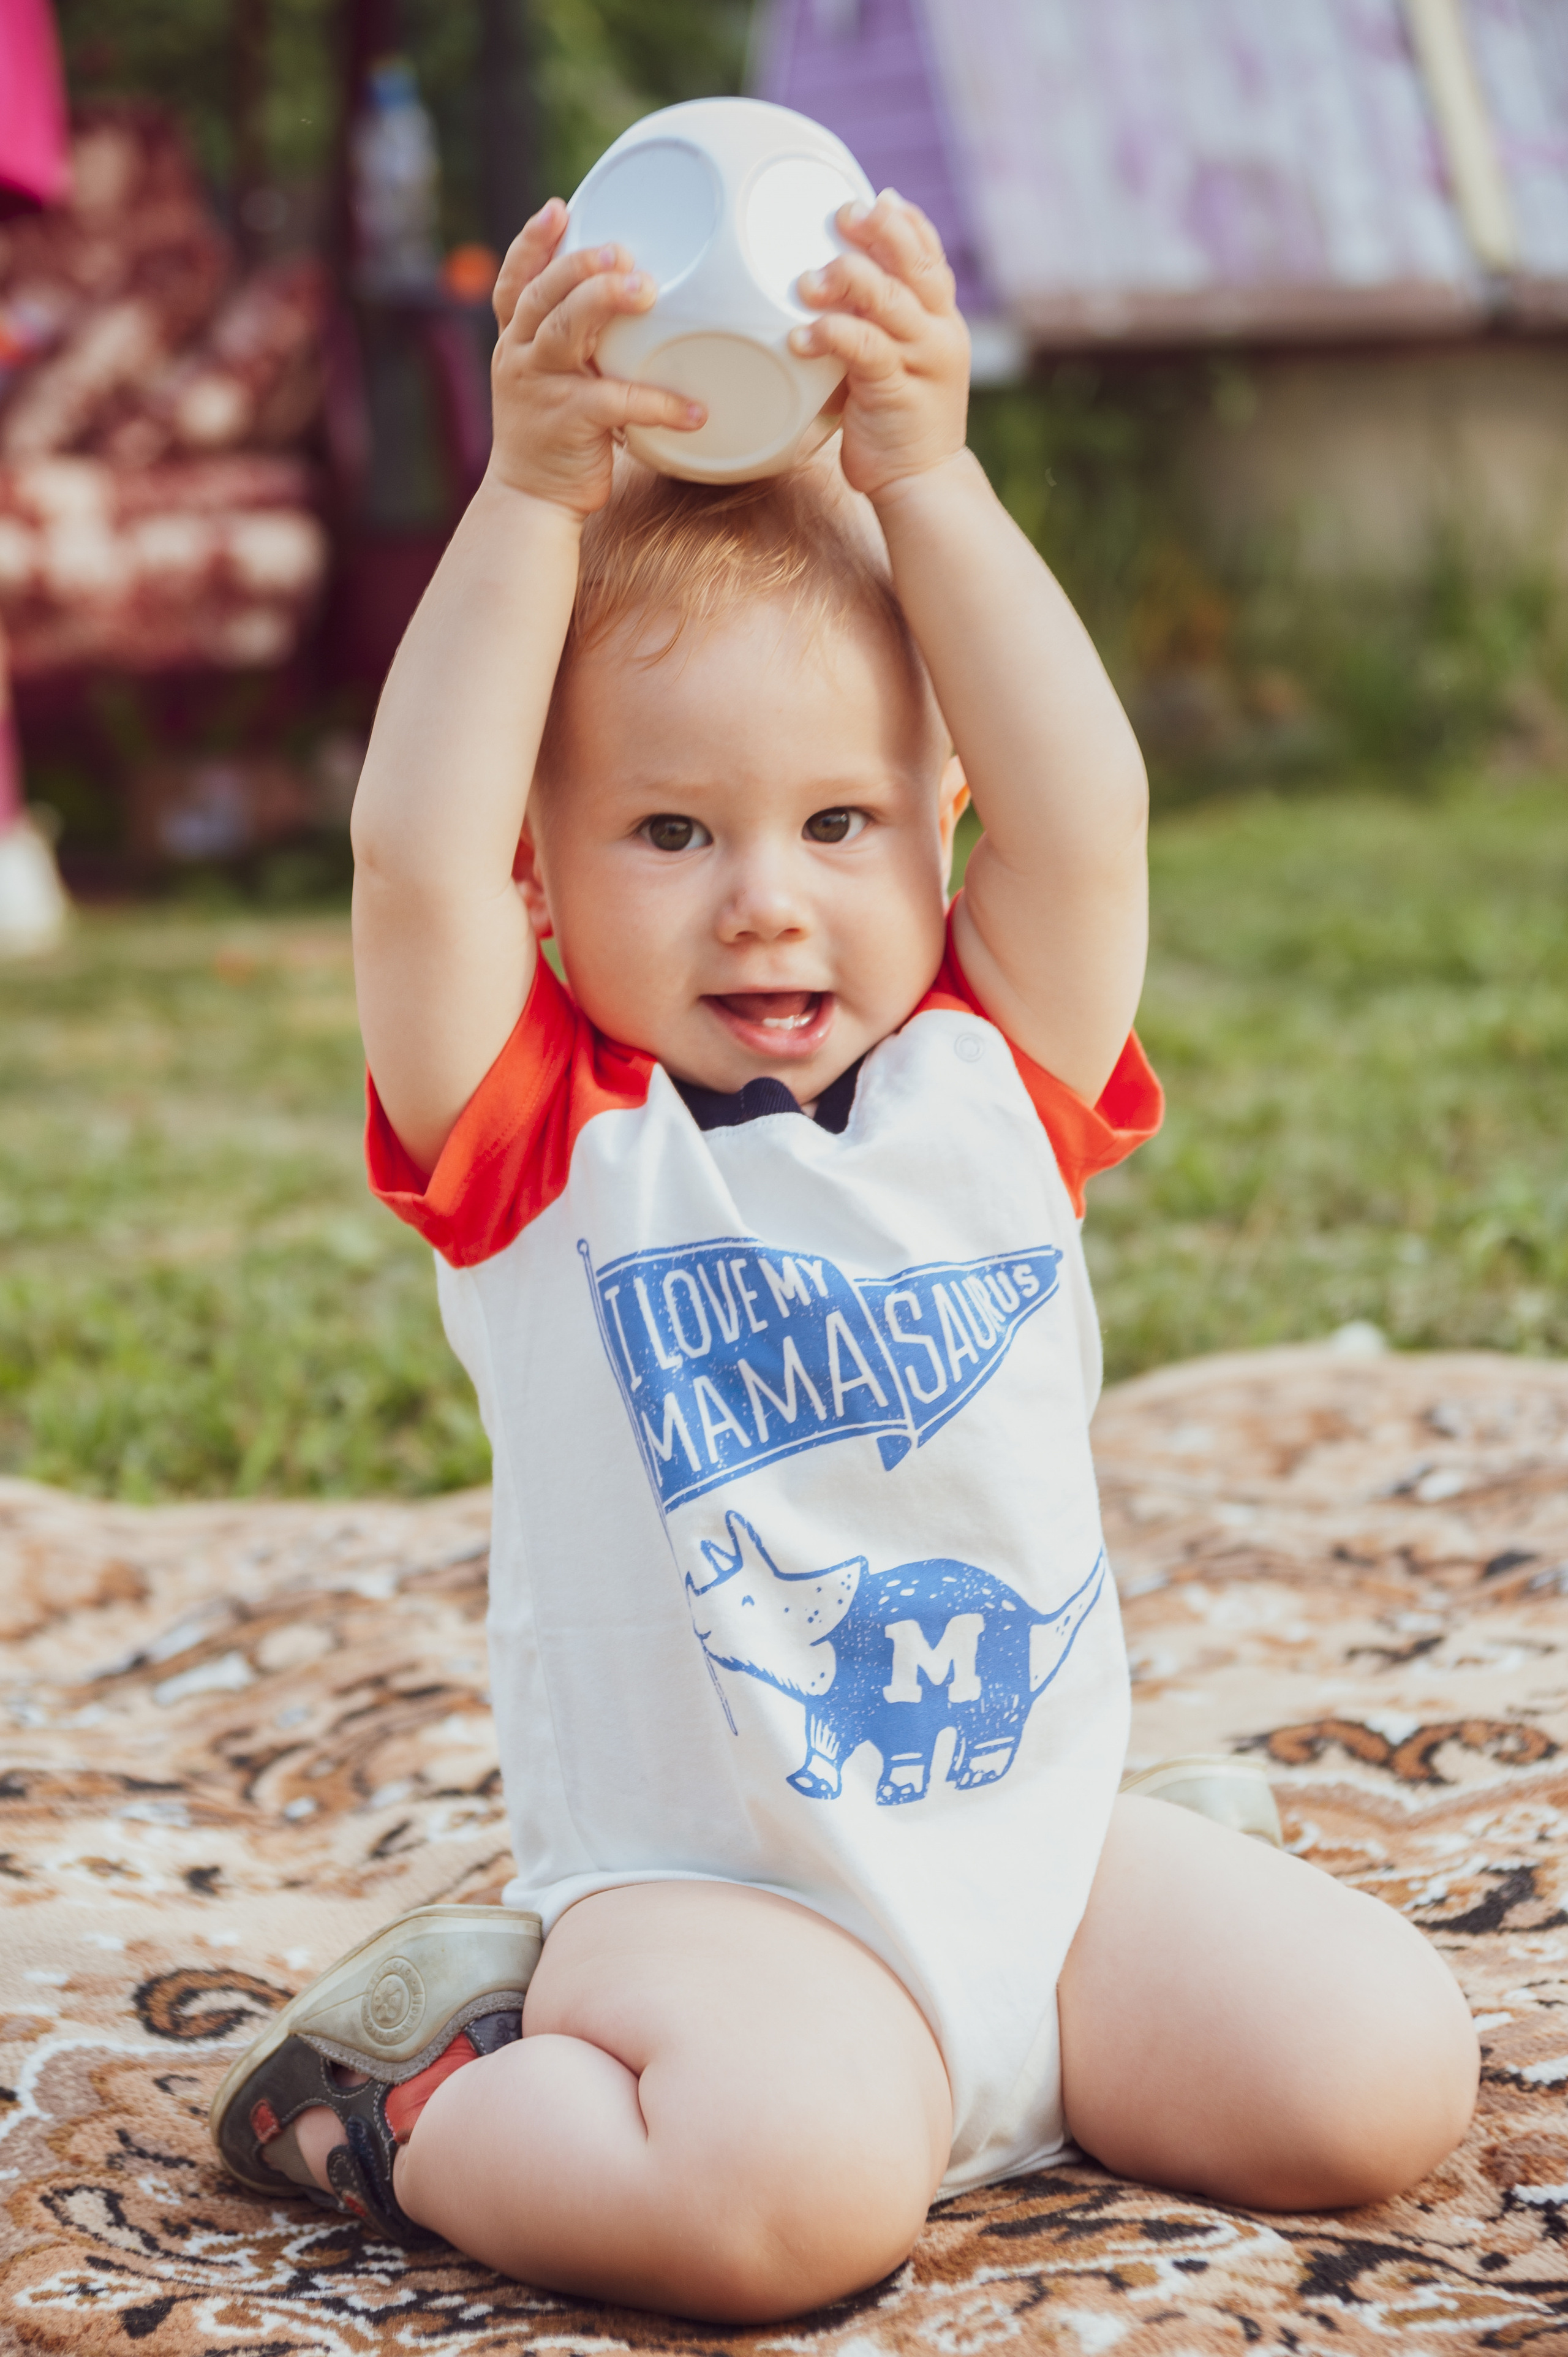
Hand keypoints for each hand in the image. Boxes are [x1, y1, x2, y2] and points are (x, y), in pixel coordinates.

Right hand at [487, 198, 704, 517]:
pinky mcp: (565, 421)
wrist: (531, 499)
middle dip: (579, 264)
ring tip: (645, 291)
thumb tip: (629, 303)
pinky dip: (656, 402)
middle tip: (621, 252)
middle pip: (543, 293)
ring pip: (564, 329)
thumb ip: (575, 341)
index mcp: (516, 340)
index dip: (532, 243)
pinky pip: (614, 400)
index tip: (558, 208)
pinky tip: (692, 410)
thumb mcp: (553, 379)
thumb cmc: (555, 434)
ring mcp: (538, 386)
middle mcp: (520, 355)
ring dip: (603, 302)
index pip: (516, 281)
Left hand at [790, 192, 968, 504]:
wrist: (921, 482)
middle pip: (915, 264)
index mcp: (940, 322)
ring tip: (807, 281)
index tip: (876, 200)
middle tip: (842, 216)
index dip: (905, 224)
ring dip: (845, 279)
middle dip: (880, 232)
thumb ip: (876, 326)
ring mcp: (922, 360)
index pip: (930, 257)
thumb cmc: (896, 422)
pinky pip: (864, 348)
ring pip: (888, 299)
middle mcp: (938, 333)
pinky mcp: (897, 390)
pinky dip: (831, 334)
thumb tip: (829, 290)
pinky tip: (802, 335)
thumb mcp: (895, 363)